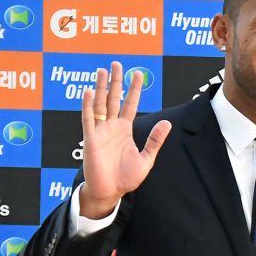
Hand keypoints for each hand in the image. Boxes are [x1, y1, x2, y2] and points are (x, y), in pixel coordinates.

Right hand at [79, 61, 170, 217]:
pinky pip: (88, 119)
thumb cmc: (127, 177)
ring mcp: (100, 131)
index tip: (138, 73)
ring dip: (100, 87)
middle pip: (113, 98)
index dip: (134, 89)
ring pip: (100, 104)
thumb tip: (167, 123)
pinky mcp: (91, 139)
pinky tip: (89, 92)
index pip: (130, 104)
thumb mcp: (146, 158)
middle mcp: (112, 127)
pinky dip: (88, 106)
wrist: (111, 192)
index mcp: (125, 130)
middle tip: (117, 63)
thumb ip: (155, 140)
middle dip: (116, 81)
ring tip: (102, 70)